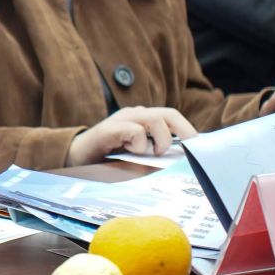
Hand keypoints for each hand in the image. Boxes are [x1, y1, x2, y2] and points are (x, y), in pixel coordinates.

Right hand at [66, 107, 197, 165]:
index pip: (172, 118)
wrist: (74, 160)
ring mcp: (120, 120)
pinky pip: (134, 130)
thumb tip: (183, 161)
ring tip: (154, 153)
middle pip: (168, 114)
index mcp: (143, 120)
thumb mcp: (138, 157)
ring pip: (154, 119)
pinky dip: (139, 144)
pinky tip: (132, 151)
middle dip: (184, 131)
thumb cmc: (107, 160)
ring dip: (161, 140)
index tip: (200, 148)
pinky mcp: (109, 129)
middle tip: (188, 150)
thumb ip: (156, 155)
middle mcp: (134, 115)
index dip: (189, 131)